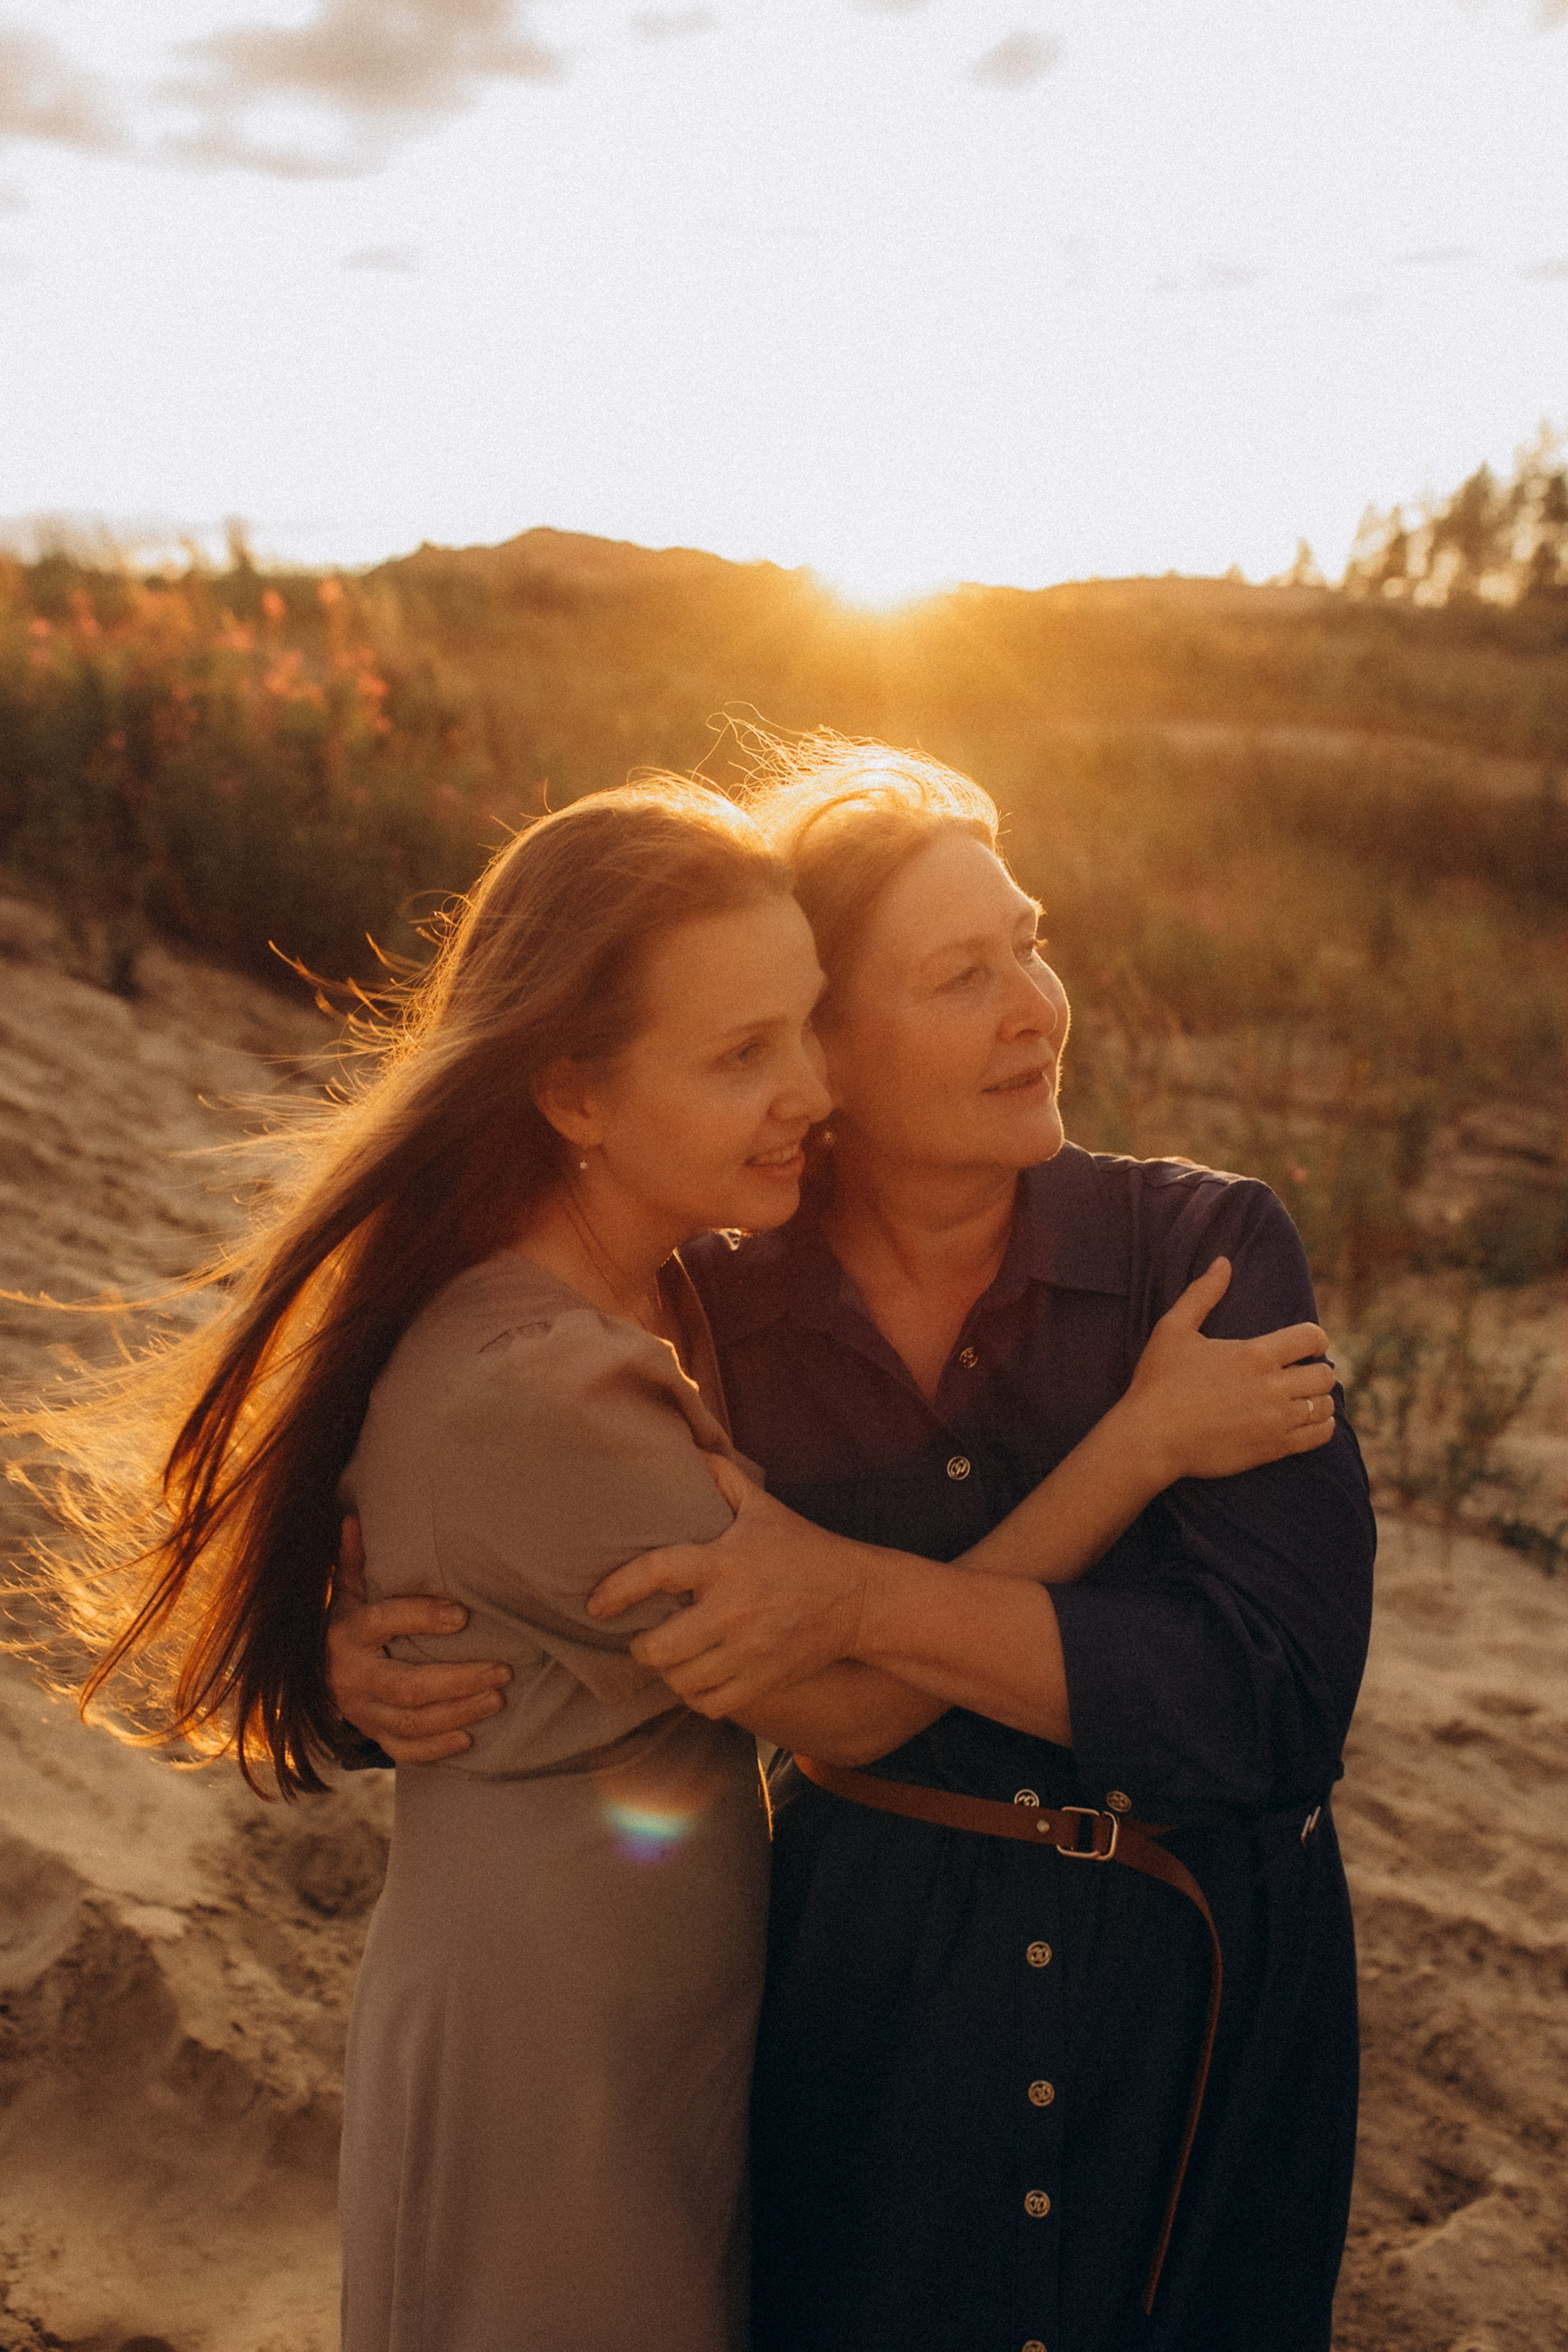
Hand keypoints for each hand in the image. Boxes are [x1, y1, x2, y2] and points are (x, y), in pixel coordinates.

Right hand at [327, 1515, 511, 1764]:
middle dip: (457, 1681)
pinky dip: (435, 1748)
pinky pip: (403, 1751)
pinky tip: (470, 1738)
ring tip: (498, 1697)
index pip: (382, 1623)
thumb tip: (352, 1518)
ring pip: (410, 1722)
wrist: (318, 1673)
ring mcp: (361, 1712)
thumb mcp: (349, 1589)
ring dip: (457, 1713)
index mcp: (346, 1634)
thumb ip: (356, 1559)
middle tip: (503, 1670)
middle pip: (405, 1686)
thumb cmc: (350, 1619)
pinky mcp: (371, 1735)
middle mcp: (350, 1678)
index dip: (421, 1618)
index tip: (463, 1615)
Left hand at [586, 1456, 873, 1719]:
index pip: (658, 1573)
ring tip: (671, 1658)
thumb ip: (723, 1478)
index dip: (619, 1589)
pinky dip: (695, 1695)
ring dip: (668, 1672)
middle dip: (641, 1646)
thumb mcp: (763, 1507)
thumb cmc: (804, 1549)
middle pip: (659, 1647)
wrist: (859, 1599)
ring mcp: (748, 1651)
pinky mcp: (763, 1681)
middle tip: (644, 1636)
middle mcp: (733, 1611)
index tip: (595, 1603)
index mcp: (727, 1562)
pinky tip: (697, 1678)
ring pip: (681, 1681)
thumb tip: (689, 1449)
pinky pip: (709, 1703)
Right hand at [1122, 1258, 1337, 1483]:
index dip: (1314, 1339)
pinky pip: (1318, 1436)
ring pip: (1324, 1406)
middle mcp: (1271, 1387)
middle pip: (1325, 1374)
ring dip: (1318, 1399)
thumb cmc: (1158, 1382)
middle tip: (1300, 1374)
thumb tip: (1223, 1262)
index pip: (1311, 1338)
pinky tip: (1308, 1421)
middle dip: (1317, 1370)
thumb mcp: (1173, 1330)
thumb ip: (1202, 1294)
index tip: (1304, 1346)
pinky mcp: (1272, 1449)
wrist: (1150, 1439)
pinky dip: (1321, 1427)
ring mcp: (1275, 1421)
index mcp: (1253, 1354)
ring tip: (1303, 1398)